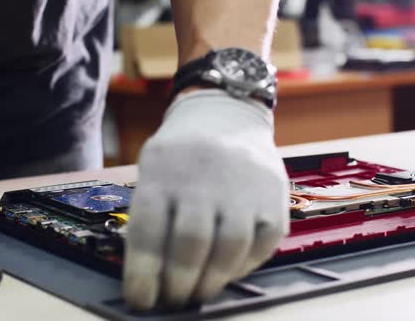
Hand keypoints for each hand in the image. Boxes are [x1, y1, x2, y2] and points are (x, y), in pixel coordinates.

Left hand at [123, 89, 288, 309]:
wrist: (227, 114)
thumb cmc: (184, 153)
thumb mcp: (155, 169)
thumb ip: (151, 215)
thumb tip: (149, 275)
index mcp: (164, 171)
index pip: (147, 233)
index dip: (142, 276)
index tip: (140, 301)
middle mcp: (204, 177)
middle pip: (189, 245)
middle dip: (178, 284)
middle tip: (173, 300)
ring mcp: (243, 184)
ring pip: (229, 248)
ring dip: (211, 282)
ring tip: (199, 293)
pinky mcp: (274, 194)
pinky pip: (263, 243)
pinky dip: (245, 267)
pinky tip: (229, 270)